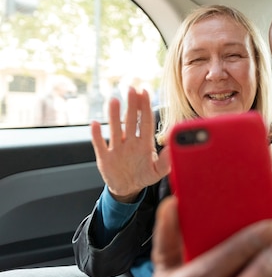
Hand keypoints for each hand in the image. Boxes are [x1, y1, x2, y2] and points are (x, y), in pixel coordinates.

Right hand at [91, 87, 169, 201]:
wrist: (127, 188)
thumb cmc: (143, 176)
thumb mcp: (157, 172)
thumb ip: (165, 162)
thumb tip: (172, 147)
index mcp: (144, 144)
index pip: (146, 122)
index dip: (145, 108)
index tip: (145, 92)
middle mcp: (130, 142)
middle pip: (131, 121)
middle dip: (132, 105)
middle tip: (131, 88)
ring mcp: (117, 148)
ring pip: (115, 129)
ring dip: (113, 116)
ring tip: (113, 100)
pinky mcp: (104, 157)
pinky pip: (99, 144)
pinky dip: (96, 135)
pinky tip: (94, 124)